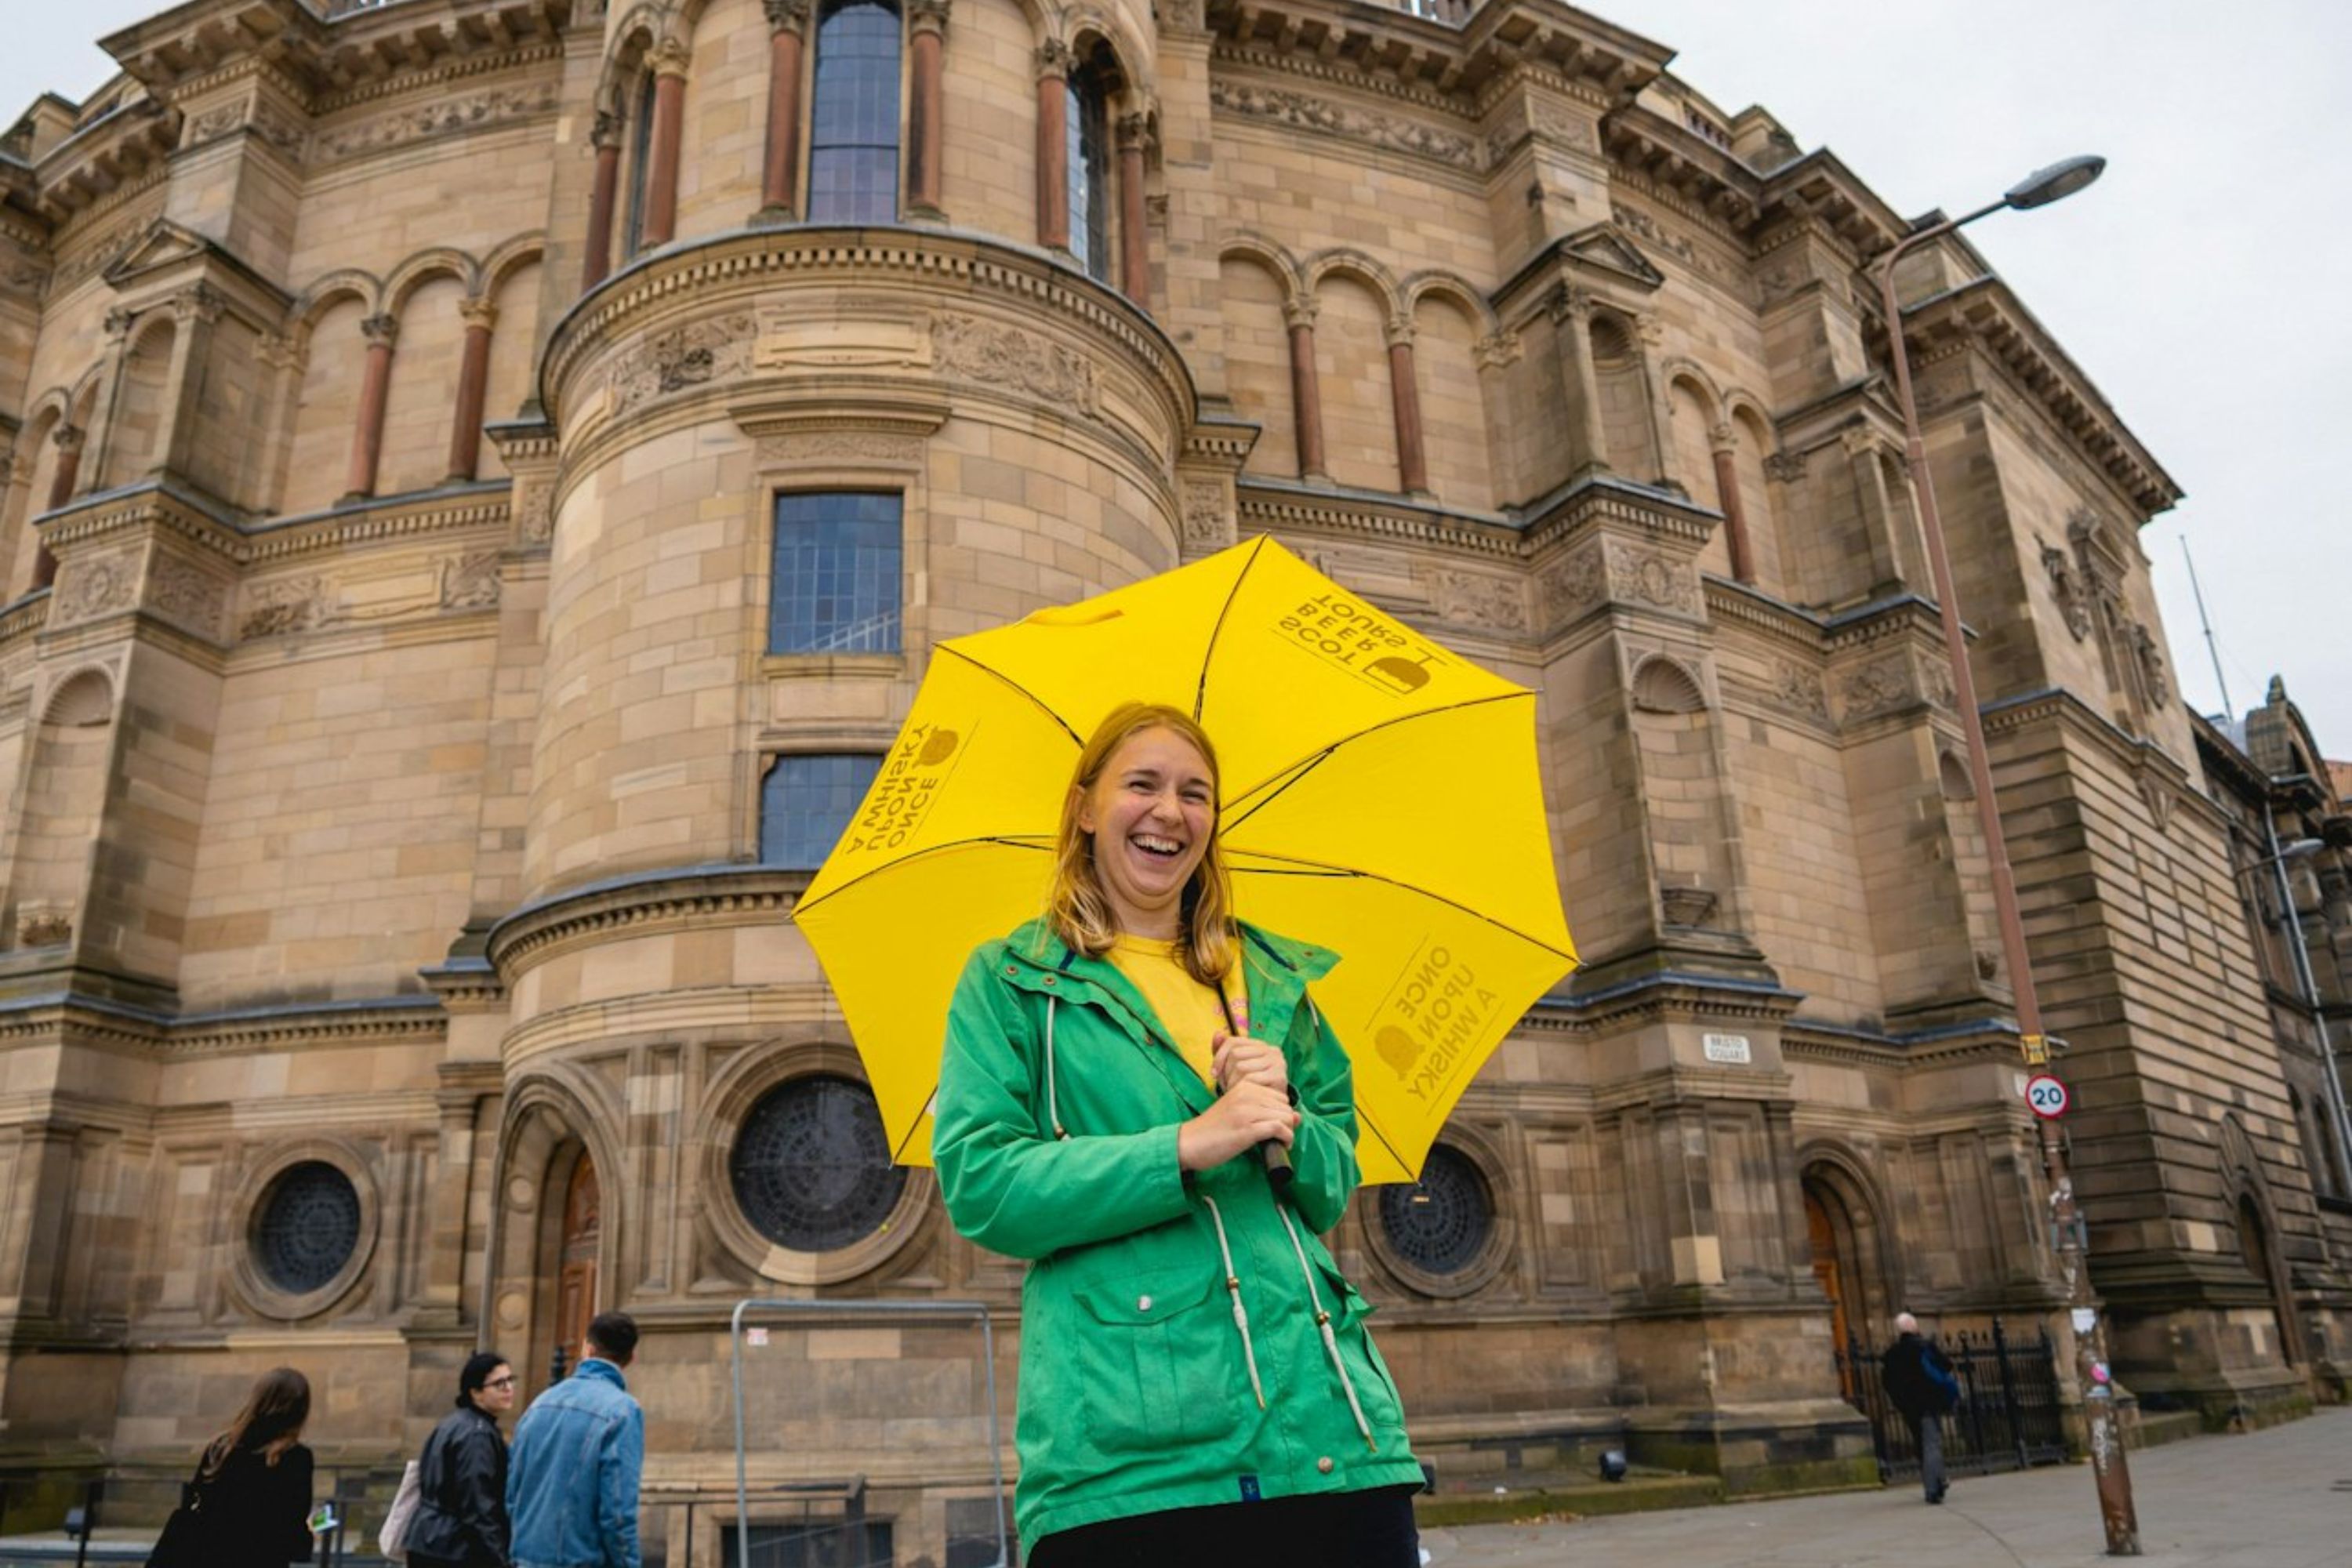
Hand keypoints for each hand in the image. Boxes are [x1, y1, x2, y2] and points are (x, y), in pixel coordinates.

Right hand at [1177, 1080, 1299, 1171]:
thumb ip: (1264, 1110)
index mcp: (1243, 1086)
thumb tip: (1298, 1116)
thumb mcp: (1237, 1112)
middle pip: (1285, 1105)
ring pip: (1286, 1116)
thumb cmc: (1213, 1130)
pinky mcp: (1247, 1129)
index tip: (1276, 1126)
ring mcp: (1247, 1111)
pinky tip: (1282, 1144)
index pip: (1279, 1095)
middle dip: (1287, 1121)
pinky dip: (1286, 1138)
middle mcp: (1246, 1095)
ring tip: (1281, 1141)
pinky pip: (1279, 1128)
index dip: (1282, 1112)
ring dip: (1288, 1131)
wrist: (1190, 1142)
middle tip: (1280, 1135)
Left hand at [1211, 1031, 1288, 1098]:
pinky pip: (1250, 1079)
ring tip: (1236, 1091)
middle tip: (1228, 1086)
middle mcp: (1271, 1050)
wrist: (1267, 1110)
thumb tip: (1217, 1033)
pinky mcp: (1279, 1077)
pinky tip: (1244, 1096)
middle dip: (1226, 1072)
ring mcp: (1278, 1062)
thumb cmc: (1247, 1087)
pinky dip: (1242, 1089)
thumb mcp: (1231, 1069)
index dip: (1219, 1057)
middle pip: (1235, 1054)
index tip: (1213, 1073)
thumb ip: (1222, 1051)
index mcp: (1260, 1045)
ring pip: (1241, 1067)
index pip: (1233, 1041)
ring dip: (1233, 1082)